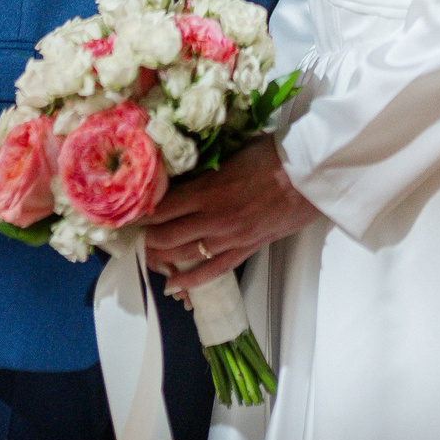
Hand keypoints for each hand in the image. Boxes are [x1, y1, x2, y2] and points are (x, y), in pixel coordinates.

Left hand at [141, 135, 321, 292]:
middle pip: (166, 236)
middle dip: (146, 239)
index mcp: (208, 191)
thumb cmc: (274, 155)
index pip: (161, 208)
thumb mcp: (232, 153)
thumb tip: (182, 175)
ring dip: (162, 258)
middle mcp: (213, 219)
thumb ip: (206, 169)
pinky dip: (191, 280)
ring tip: (148, 258)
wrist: (311, 175)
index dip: (141, 214)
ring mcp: (229, 238)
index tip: (128, 214)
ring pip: (184, 255)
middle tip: (134, 237)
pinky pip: (213, 270)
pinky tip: (174, 285)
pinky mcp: (246, 249)